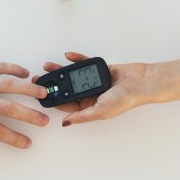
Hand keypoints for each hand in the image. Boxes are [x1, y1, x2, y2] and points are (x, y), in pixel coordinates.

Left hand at [0, 56, 48, 175]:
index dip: (15, 138)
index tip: (27, 142)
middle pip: (11, 108)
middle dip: (31, 115)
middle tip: (44, 120)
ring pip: (10, 86)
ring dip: (29, 89)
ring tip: (44, 93)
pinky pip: (0, 67)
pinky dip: (14, 69)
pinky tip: (25, 73)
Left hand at [32, 53, 148, 126]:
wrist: (140, 82)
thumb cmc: (125, 99)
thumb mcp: (100, 111)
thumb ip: (81, 117)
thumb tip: (65, 123)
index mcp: (90, 107)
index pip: (67, 104)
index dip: (53, 100)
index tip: (40, 95)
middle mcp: (90, 95)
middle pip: (67, 89)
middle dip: (54, 84)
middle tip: (39, 79)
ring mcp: (93, 82)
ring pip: (72, 75)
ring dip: (60, 70)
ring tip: (48, 66)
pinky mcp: (98, 69)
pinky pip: (84, 64)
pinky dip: (76, 60)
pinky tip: (67, 56)